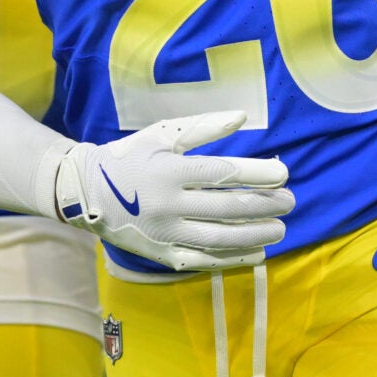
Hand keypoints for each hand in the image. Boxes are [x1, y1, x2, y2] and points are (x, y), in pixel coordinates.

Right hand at [51, 111, 292, 271]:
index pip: (223, 173)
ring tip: (280, 229)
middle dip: (265, 205)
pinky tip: (256, 252)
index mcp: (170, 170)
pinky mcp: (161, 255)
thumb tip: (242, 116)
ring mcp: (165, 233)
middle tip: (290, 202)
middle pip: (227, 208)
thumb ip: (204, 126)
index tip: (283, 174)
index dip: (257, 174)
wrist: (86, 192)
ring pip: (219, 238)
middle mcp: (169, 204)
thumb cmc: (131, 157)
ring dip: (255, 234)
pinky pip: (203, 261)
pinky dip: (232, 258)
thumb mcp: (163, 134)